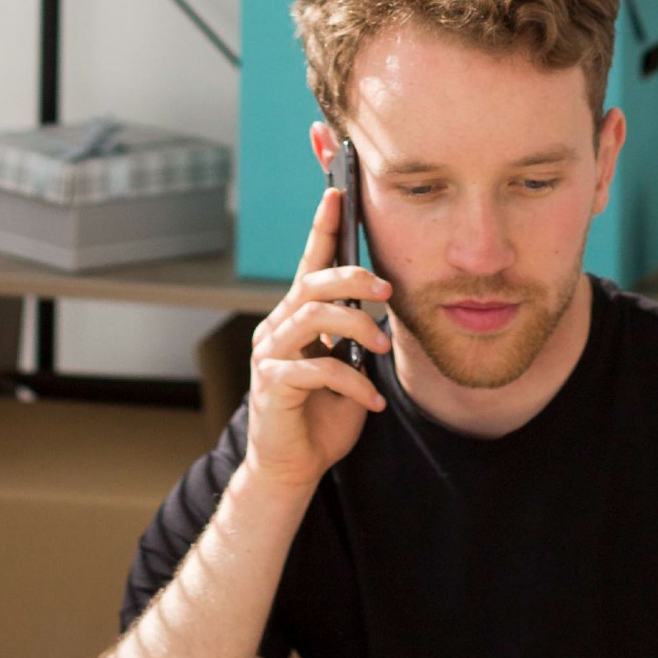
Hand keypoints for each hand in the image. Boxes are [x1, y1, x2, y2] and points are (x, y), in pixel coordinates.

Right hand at [244, 187, 391, 491]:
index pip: (308, 263)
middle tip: (387, 291)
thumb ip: (356, 338)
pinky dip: (352, 383)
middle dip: (353, 278)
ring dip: (357, 327)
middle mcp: (277, 328)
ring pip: (313, 316)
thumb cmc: (322, 415)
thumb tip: (380, 313)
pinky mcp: (272, 384)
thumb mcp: (348, 368)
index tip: (338, 192)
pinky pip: (316, 369)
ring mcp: (270, 354)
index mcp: (295, 318)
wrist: (294, 465)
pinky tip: (372, 401)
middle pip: (312, 282)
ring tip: (384, 348)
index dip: (322, 227)